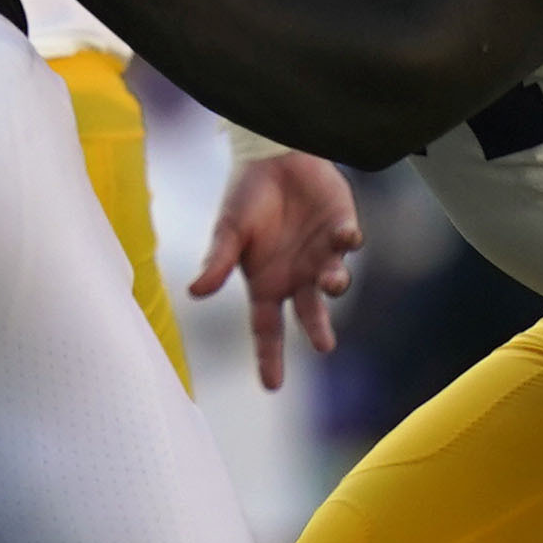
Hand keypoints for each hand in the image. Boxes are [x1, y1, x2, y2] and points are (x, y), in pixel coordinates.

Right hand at [192, 149, 366, 393]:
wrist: (273, 155)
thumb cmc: (246, 195)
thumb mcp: (229, 229)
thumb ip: (218, 261)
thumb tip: (194, 293)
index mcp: (266, 283)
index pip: (266, 329)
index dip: (269, 357)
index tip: (271, 386)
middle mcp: (296, 277)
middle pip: (309, 314)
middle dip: (318, 330)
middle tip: (324, 345)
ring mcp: (321, 257)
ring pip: (334, 282)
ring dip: (333, 283)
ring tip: (329, 281)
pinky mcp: (342, 231)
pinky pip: (349, 243)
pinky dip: (348, 241)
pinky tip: (344, 234)